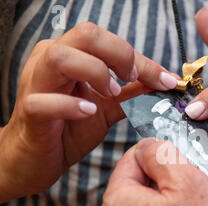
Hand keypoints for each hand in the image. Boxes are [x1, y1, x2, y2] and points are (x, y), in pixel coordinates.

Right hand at [0, 22, 178, 202]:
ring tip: (112, 93)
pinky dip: (70, 105)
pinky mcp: (30, 112)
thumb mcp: (107, 107)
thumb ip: (132, 94)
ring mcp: (37, 85)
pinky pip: (44, 101)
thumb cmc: (69, 128)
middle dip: (119, 54)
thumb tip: (162, 83)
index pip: (109, 42)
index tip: (167, 80)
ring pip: (60, 58)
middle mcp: (51, 62)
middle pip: (86, 34)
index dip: (143, 60)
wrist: (36, 159)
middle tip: (133, 79)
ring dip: (95, 72)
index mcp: (72, 55)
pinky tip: (89, 113)